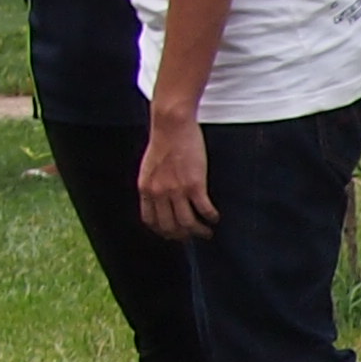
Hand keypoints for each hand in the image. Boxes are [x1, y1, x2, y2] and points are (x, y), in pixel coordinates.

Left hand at [138, 112, 218, 241]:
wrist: (171, 125)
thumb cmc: (163, 141)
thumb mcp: (149, 167)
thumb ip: (153, 184)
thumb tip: (161, 197)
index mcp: (145, 188)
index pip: (151, 220)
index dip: (163, 231)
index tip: (173, 234)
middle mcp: (159, 193)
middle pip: (170, 226)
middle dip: (183, 236)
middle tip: (193, 235)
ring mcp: (176, 190)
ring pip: (187, 223)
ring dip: (199, 231)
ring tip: (207, 232)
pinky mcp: (194, 184)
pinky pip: (204, 210)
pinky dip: (211, 217)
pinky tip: (215, 217)